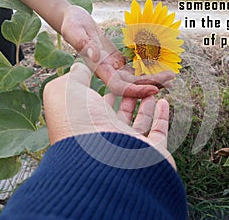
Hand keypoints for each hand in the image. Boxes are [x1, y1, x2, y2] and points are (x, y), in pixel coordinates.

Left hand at [43, 62, 175, 168]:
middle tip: (137, 84)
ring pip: (140, 124)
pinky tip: (164, 102)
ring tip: (151, 90)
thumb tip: (79, 67)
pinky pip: (159, 133)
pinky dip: (163, 117)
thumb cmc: (79, 124)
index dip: (107, 94)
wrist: (103, 160)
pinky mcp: (152, 153)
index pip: (99, 108)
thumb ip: (72, 77)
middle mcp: (108, 137)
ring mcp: (130, 146)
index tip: (115, 81)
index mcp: (88, 124)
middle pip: (121, 115)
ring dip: (146, 105)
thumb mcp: (65, 92)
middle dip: (129, 97)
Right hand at [60, 5, 174, 97]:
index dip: (135, 90)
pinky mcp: (118, 61)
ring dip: (152, 78)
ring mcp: (113, 68)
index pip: (119, 87)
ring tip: (170, 75)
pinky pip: (134, 69)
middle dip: (151, 83)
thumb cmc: (72, 24)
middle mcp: (108, 72)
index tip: (154, 89)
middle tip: (171, 78)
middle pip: (132, 85)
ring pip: (135, 78)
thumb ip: (84, 44)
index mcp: (99, 69)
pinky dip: (147, 70)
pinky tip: (160, 68)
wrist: (74, 20)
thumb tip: (95, 56)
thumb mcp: (75, 30)